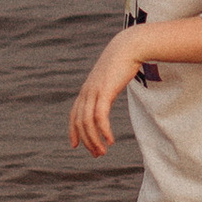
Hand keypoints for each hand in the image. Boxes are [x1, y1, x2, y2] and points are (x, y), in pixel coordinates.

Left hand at [68, 33, 145, 156]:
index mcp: (87, 90)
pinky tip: (110, 140)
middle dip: (87, 141)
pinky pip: (100, 116)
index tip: (75, 145)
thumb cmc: (122, 61)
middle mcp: (87, 92)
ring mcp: (94, 91)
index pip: (74, 115)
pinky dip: (103, 130)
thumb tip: (109, 90)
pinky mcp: (104, 91)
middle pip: (80, 122)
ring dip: (94, 140)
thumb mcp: (111, 76)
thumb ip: (107, 85)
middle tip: (97, 154)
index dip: (73, 131)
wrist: (128, 47)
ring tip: (103, 151)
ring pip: (88, 122)